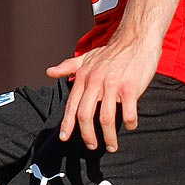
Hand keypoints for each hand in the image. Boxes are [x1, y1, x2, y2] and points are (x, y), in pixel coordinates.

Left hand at [46, 36, 160, 151]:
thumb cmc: (112, 51)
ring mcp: (113, 85)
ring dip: (108, 136)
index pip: (72, 105)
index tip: (64, 138)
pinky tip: (130, 126)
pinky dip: (129, 123)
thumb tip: (49, 72)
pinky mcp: (130, 87)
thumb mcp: (87, 57)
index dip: (67, 123)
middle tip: (91, 146)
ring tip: (111, 145)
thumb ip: (68, 66)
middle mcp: (95, 82)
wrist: (136, 38)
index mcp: (84, 77)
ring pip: (106, 118)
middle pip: (85, 115)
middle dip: (87, 135)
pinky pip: (128, 112)